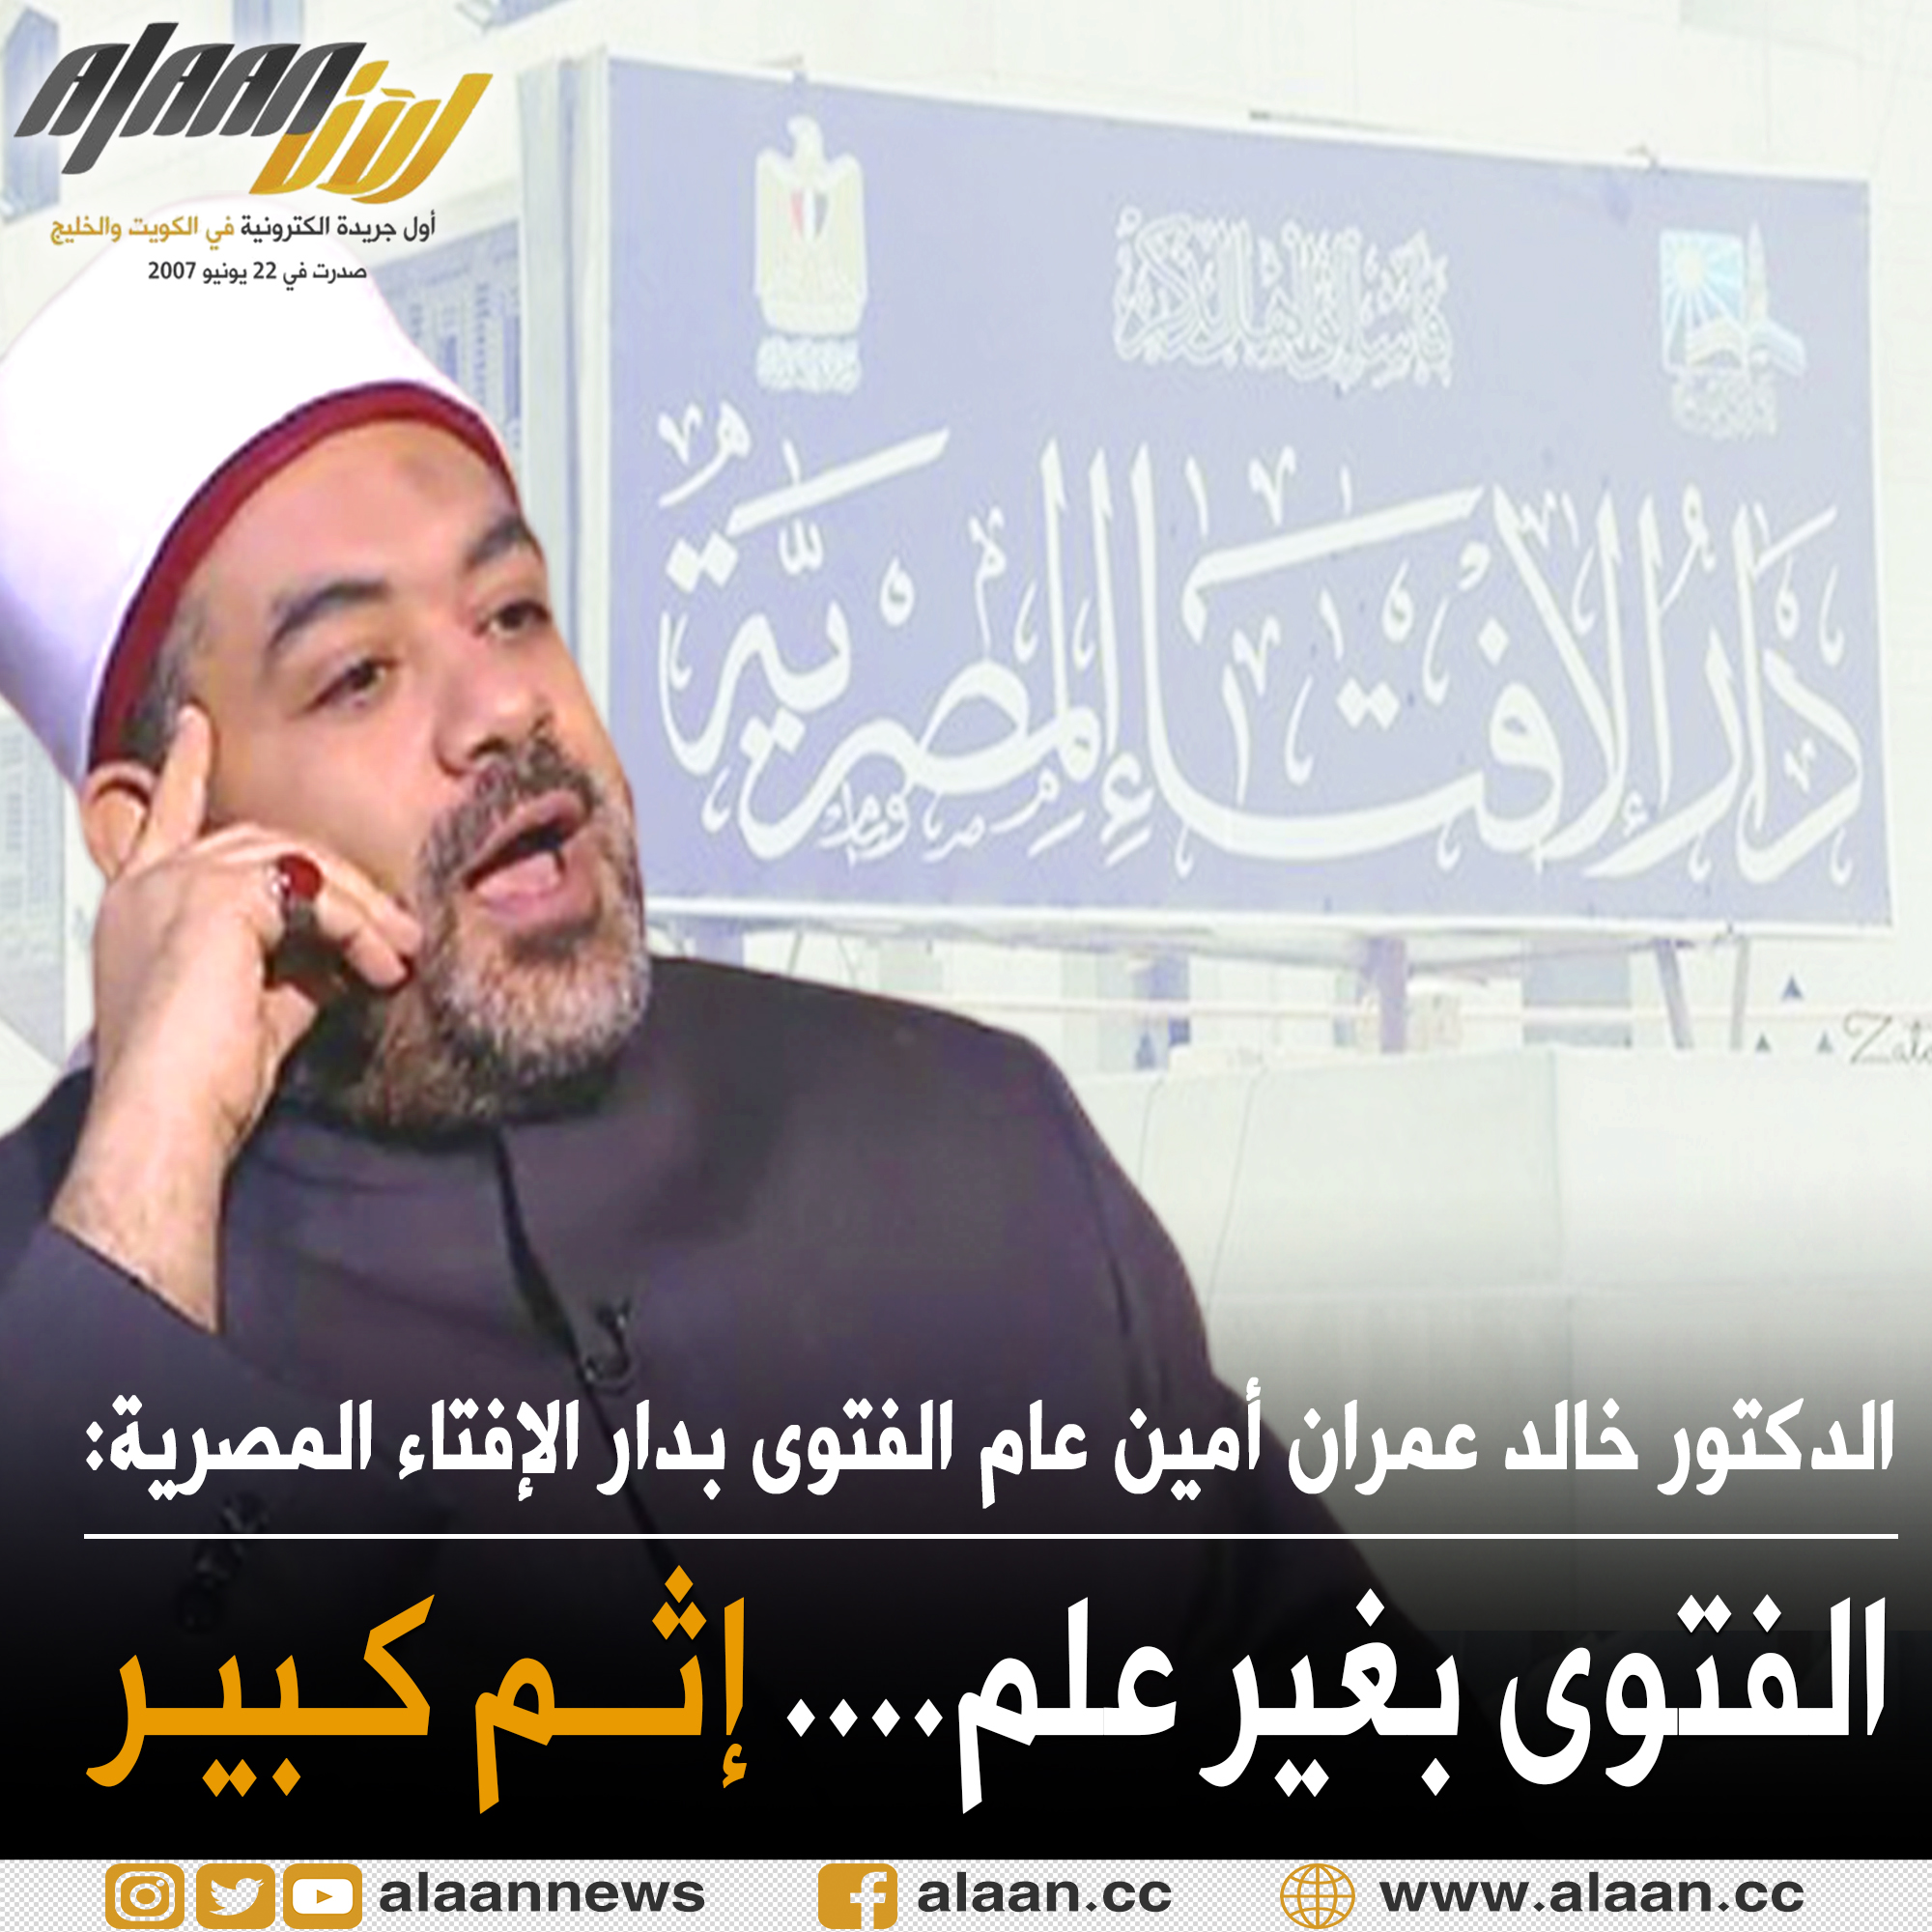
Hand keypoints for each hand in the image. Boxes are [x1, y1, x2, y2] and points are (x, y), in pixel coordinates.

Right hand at [51, 707, 421, 1326]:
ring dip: (360, 910)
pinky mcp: (217, 897)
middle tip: (398, 928)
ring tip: (399, 955)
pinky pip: (312, 891)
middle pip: (264, 842)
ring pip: (296, 861)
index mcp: (140, 904)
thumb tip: (346, 952)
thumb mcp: (257, 1009)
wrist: (168, 1115)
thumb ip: (292, 967)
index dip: (183, 768)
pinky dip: (356, 925)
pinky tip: (380, 963)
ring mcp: (178, 883)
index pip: (164, 816)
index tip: (195, 724)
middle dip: (341, 883)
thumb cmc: (201, 1083)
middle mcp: (149, 883)